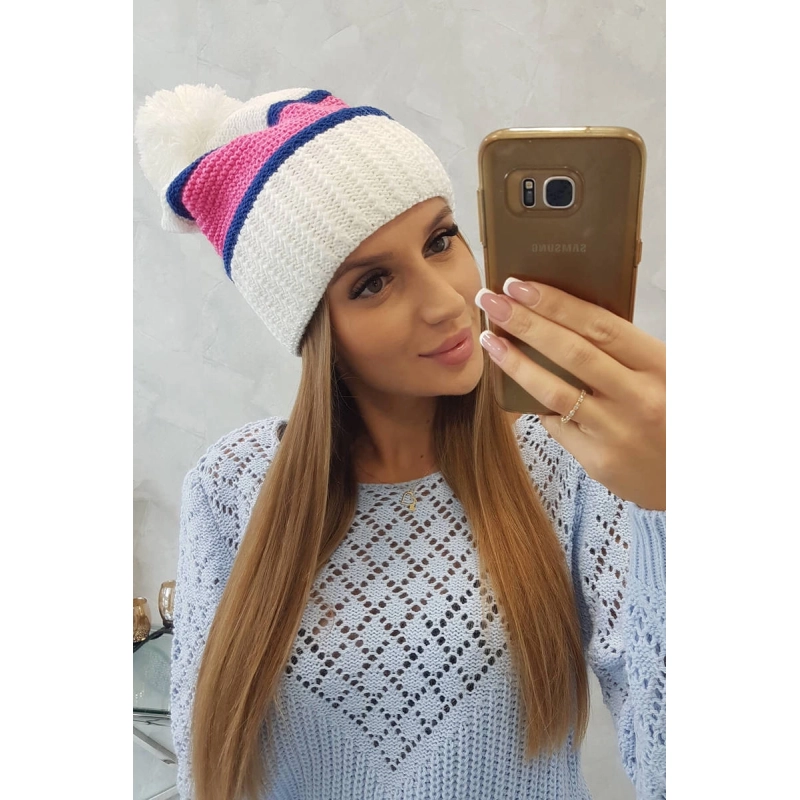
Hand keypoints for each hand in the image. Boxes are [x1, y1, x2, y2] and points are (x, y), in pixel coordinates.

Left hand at [474, 279, 664, 510]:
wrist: (694, 478)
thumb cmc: (675, 414)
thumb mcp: (666, 374)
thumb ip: (625, 352)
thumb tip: (565, 319)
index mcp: (660, 366)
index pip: (600, 325)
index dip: (556, 304)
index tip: (520, 285)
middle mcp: (640, 397)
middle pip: (571, 352)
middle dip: (525, 322)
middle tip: (491, 301)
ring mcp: (617, 431)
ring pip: (554, 390)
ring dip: (515, 362)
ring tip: (490, 338)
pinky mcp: (599, 459)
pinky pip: (556, 423)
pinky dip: (534, 401)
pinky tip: (513, 383)